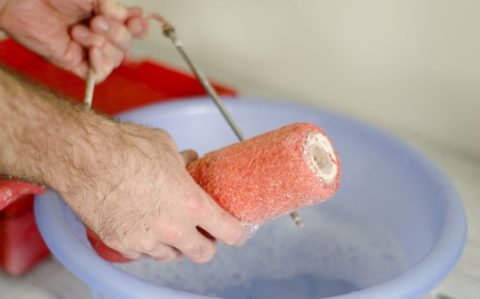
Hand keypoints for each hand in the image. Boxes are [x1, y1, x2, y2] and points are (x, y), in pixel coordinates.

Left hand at [0, 0, 147, 81]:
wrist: (23, 1)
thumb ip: (114, 7)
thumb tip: (130, 20)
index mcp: (106, 15)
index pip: (134, 29)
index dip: (139, 28)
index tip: (134, 21)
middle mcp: (100, 34)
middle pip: (127, 45)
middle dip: (117, 34)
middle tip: (96, 21)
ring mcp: (88, 49)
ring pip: (115, 59)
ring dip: (102, 45)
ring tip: (79, 31)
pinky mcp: (75, 63)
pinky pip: (100, 74)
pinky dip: (100, 65)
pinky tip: (91, 52)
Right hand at [56, 121, 245, 262]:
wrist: (84, 158)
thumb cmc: (125, 148)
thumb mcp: (166, 147)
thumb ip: (183, 161)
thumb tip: (189, 161)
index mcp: (191, 204)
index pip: (227, 231)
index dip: (237, 234)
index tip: (237, 233)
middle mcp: (172, 228)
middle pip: (203, 253)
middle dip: (206, 244)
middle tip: (202, 232)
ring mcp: (145, 240)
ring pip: (171, 256)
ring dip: (175, 245)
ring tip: (169, 227)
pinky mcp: (120, 245)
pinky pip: (142, 253)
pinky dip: (147, 244)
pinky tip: (142, 226)